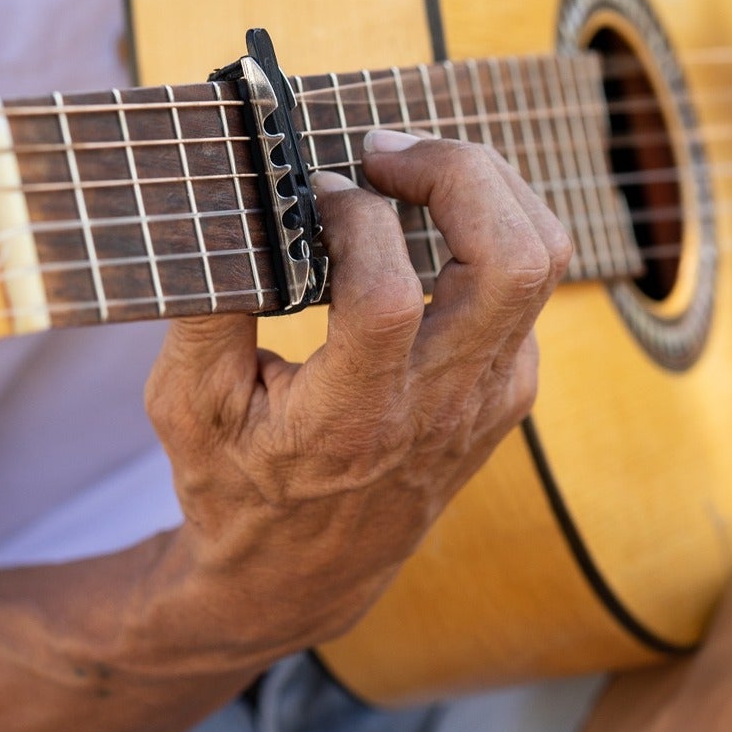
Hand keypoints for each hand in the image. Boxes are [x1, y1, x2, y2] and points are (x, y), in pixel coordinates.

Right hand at [144, 133, 570, 664]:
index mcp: (352, 422)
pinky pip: (530, 284)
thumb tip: (239, 200)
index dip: (354, 220)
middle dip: (458, 173)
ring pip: (543, 259)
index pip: (388, 295)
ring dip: (487, 188)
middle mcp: (440, 409)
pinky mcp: (510, 388)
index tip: (311, 192)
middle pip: (512, 262)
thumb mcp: (187, 404)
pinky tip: (422, 226)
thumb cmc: (233, 481)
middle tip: (385, 155)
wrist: (302, 576)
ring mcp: (490, 398)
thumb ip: (208, 305)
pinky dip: (487, 229)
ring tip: (411, 170)